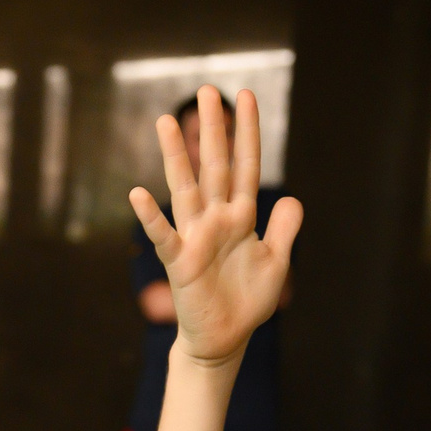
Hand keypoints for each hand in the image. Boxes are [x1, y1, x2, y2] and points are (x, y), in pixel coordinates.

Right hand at [131, 87, 301, 365]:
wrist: (225, 339)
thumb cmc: (247, 301)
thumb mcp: (277, 262)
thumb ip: (284, 229)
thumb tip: (292, 198)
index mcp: (241, 216)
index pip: (246, 165)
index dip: (247, 132)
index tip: (246, 96)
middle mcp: (216, 219)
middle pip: (215, 166)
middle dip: (213, 130)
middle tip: (208, 91)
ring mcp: (196, 237)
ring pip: (186, 189)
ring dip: (176, 157)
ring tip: (166, 122)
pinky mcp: (180, 262)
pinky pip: (164, 235)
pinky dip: (151, 217)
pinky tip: (138, 194)